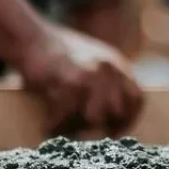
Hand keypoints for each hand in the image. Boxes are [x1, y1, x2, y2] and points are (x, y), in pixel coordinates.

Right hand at [18, 25, 144, 135]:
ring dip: (78, 126)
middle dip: (101, 125)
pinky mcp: (67, 81)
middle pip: (116, 111)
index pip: (137, 98)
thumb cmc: (58, 53)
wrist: (31, 36)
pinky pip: (66, 115)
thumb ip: (107, 81)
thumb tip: (111, 114)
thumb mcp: (93, 59)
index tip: (115, 130)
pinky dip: (55, 124)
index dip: (129, 119)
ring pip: (94, 117)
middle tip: (84, 131)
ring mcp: (90, 75)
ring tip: (64, 128)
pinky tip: (48, 126)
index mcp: (117, 65)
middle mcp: (108, 69)